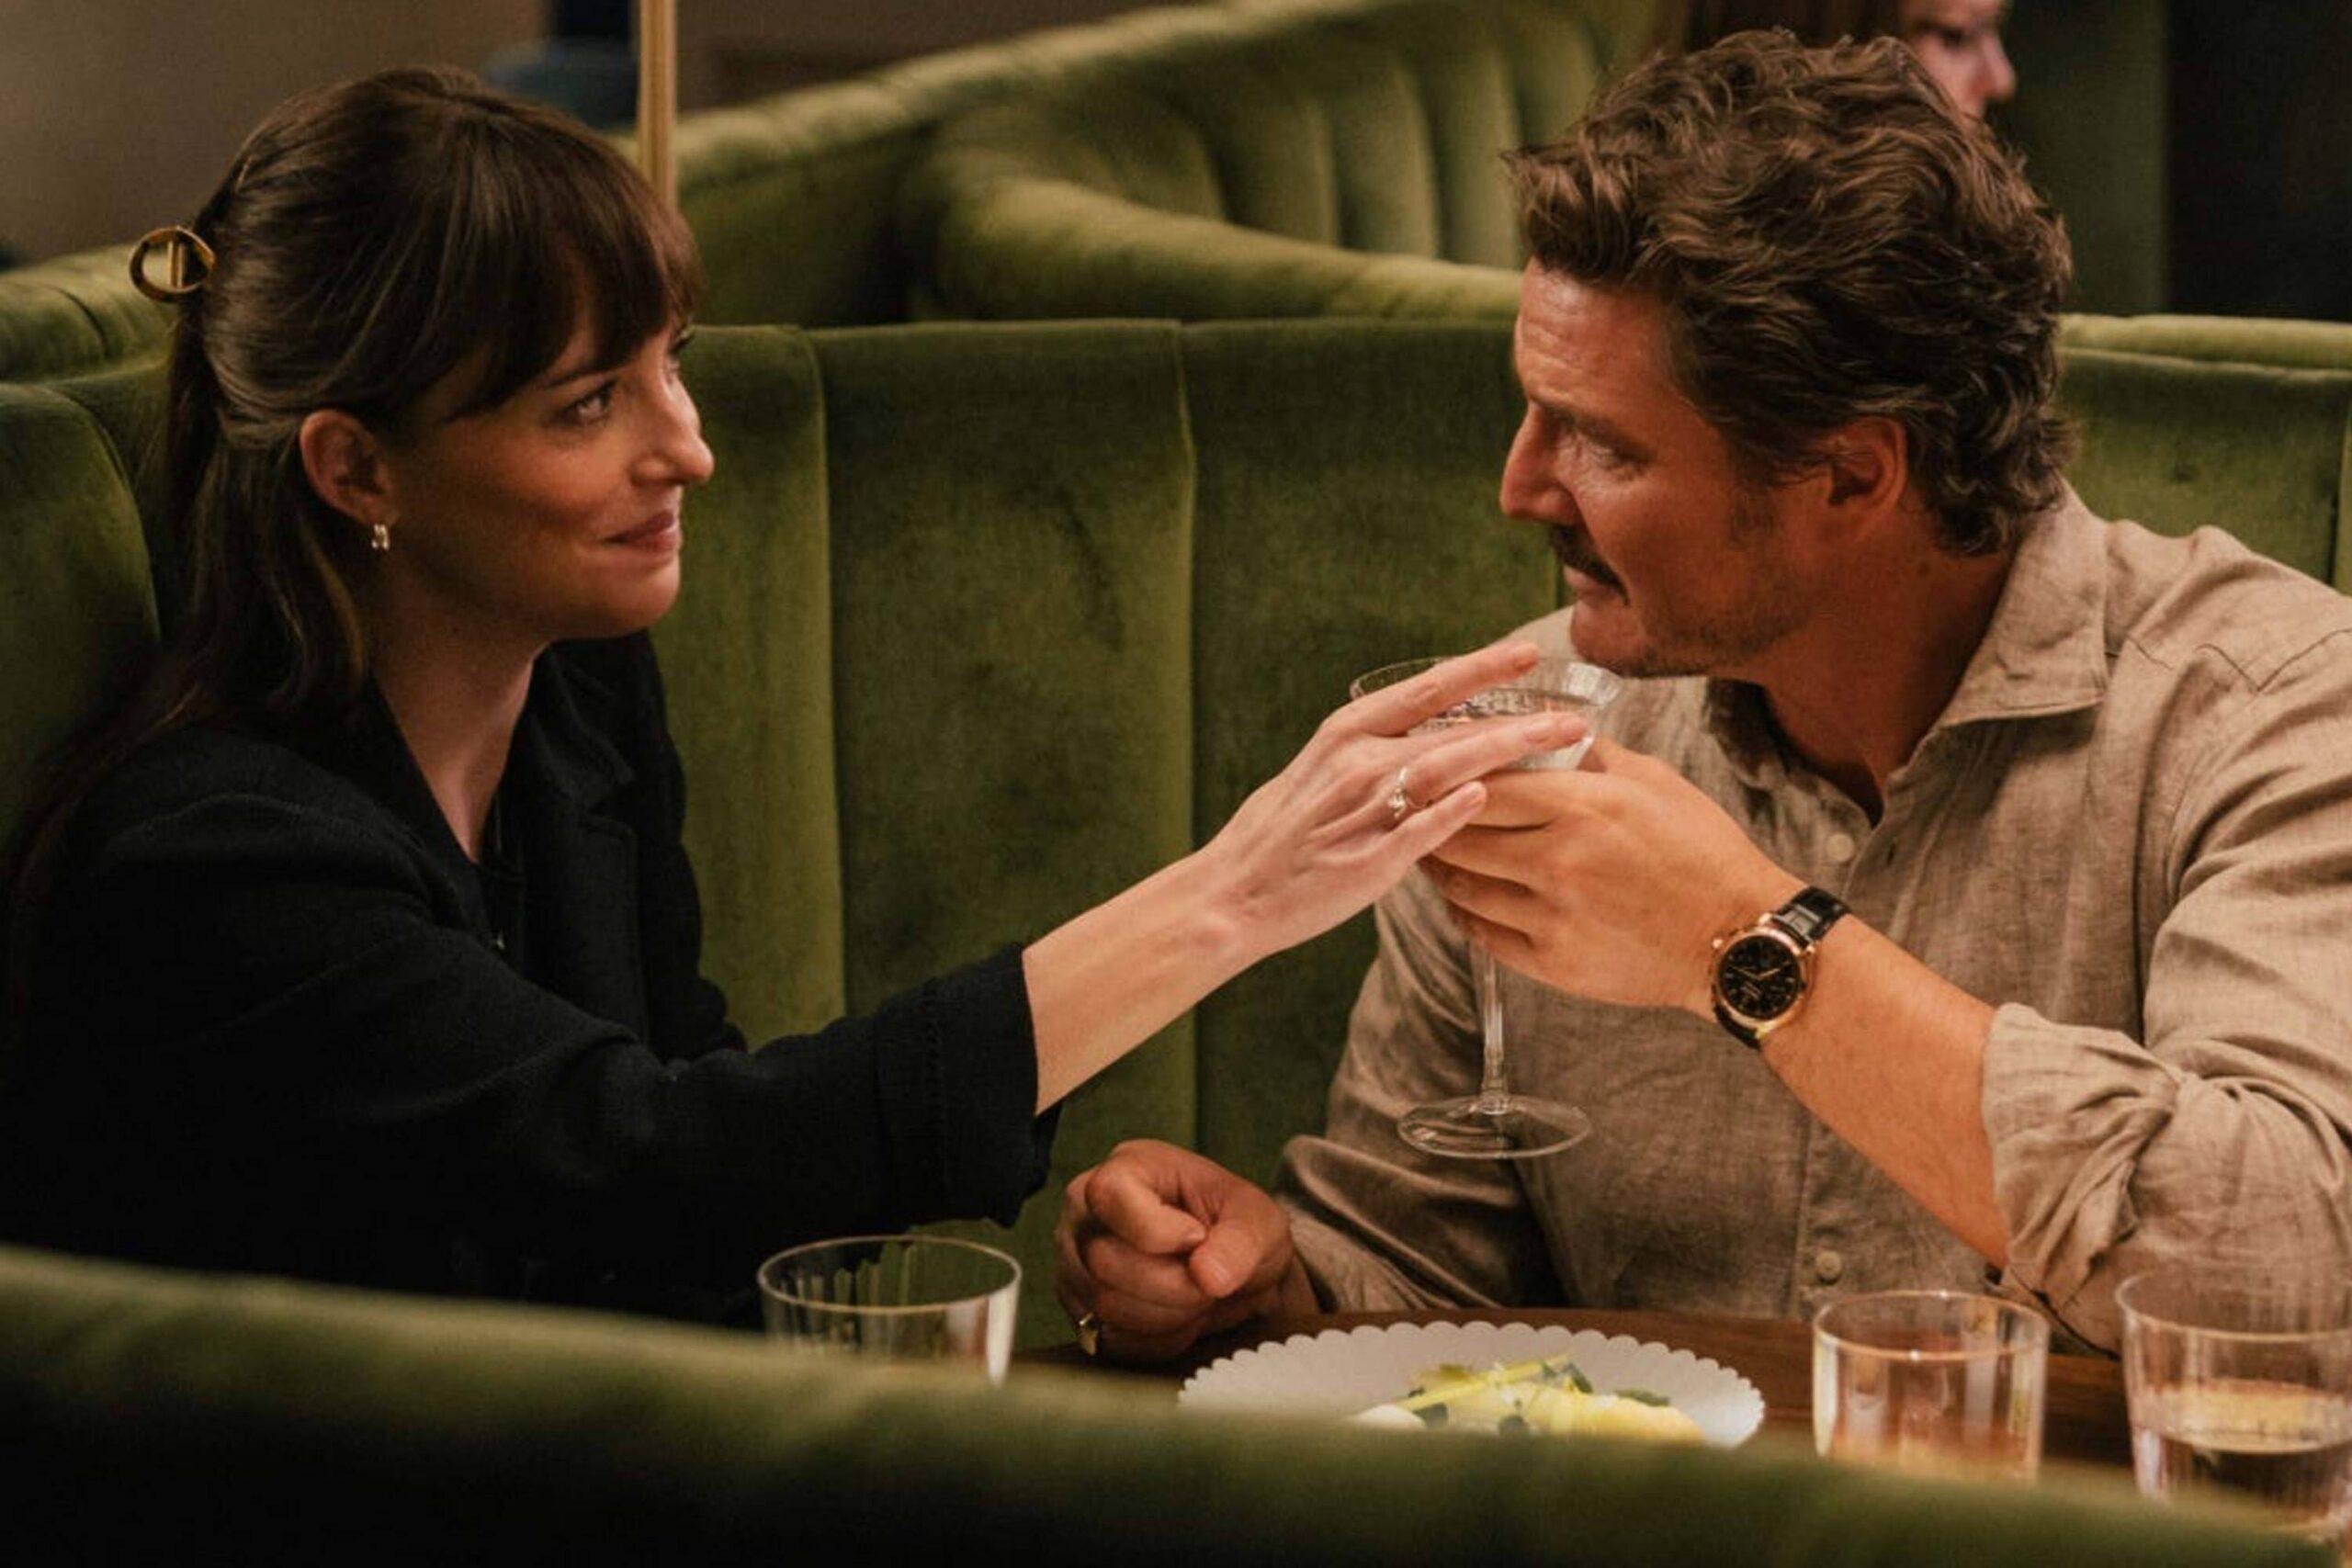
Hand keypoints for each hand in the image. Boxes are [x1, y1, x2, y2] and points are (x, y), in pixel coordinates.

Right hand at [1054, 1139, 1315, 1362]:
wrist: (1229, 1271)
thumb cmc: (1236, 1230)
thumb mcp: (1258, 1221)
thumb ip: (1240, 1241)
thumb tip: (1207, 1275)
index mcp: (1127, 1167)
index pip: (1109, 1194)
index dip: (1156, 1230)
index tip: (1198, 1237)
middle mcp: (1084, 1210)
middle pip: (1104, 1259)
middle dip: (1172, 1284)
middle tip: (1208, 1281)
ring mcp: (1073, 1260)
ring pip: (1104, 1303)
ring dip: (1167, 1315)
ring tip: (1196, 1297)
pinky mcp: (1078, 1307)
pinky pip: (1107, 1337)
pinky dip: (1154, 1340)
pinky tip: (1177, 1317)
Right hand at [1199, 640, 1589, 965]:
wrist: (1232, 893)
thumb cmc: (1277, 836)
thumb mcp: (1319, 774)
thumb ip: (1372, 756)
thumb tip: (1424, 743)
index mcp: (1346, 734)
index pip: (1425, 690)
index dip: (1480, 669)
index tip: (1527, 652)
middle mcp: (1356, 761)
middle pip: (1452, 728)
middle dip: (1519, 719)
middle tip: (1576, 714)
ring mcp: (1362, 809)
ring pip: (1445, 768)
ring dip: (1507, 752)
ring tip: (1562, 745)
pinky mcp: (1365, 859)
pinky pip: (1417, 830)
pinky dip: (1452, 811)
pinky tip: (1488, 796)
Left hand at [1422, 738, 1802, 1014]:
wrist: (1739, 939)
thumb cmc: (1702, 850)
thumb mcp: (1654, 781)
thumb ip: (1591, 753)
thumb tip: (1543, 723)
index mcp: (1583, 808)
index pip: (1484, 784)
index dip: (1447, 775)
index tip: (1425, 766)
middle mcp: (1559, 862)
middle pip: (1460, 836)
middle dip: (1428, 819)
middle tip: (1408, 807)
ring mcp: (1553, 917)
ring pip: (1463, 888)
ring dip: (1437, 867)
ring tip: (1425, 849)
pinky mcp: (1554, 964)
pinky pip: (1484, 934)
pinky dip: (1462, 912)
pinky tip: (1459, 897)